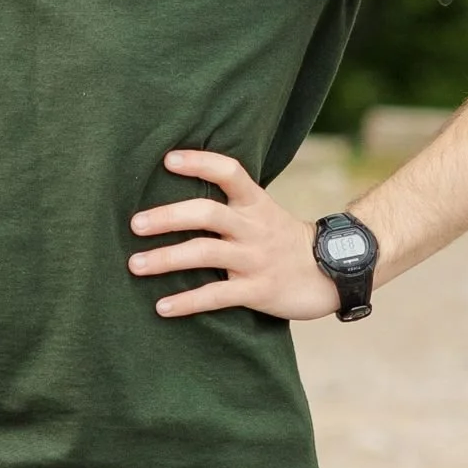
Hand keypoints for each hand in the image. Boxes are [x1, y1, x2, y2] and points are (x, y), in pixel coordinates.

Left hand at [127, 151, 341, 320]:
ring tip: (135, 265)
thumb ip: (230, 204)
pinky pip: (217, 295)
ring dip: (166, 259)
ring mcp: (255, 259)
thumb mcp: (262, 214)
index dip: (200, 163)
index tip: (168, 159)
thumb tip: (177, 194)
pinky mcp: (257, 290)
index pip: (230, 172)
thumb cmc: (283, 241)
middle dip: (168, 217)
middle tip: (135, 224)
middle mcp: (253, 227)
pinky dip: (187, 302)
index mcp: (255, 203)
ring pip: (206, 253)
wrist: (332, 274)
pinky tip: (161, 307)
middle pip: (208, 214)